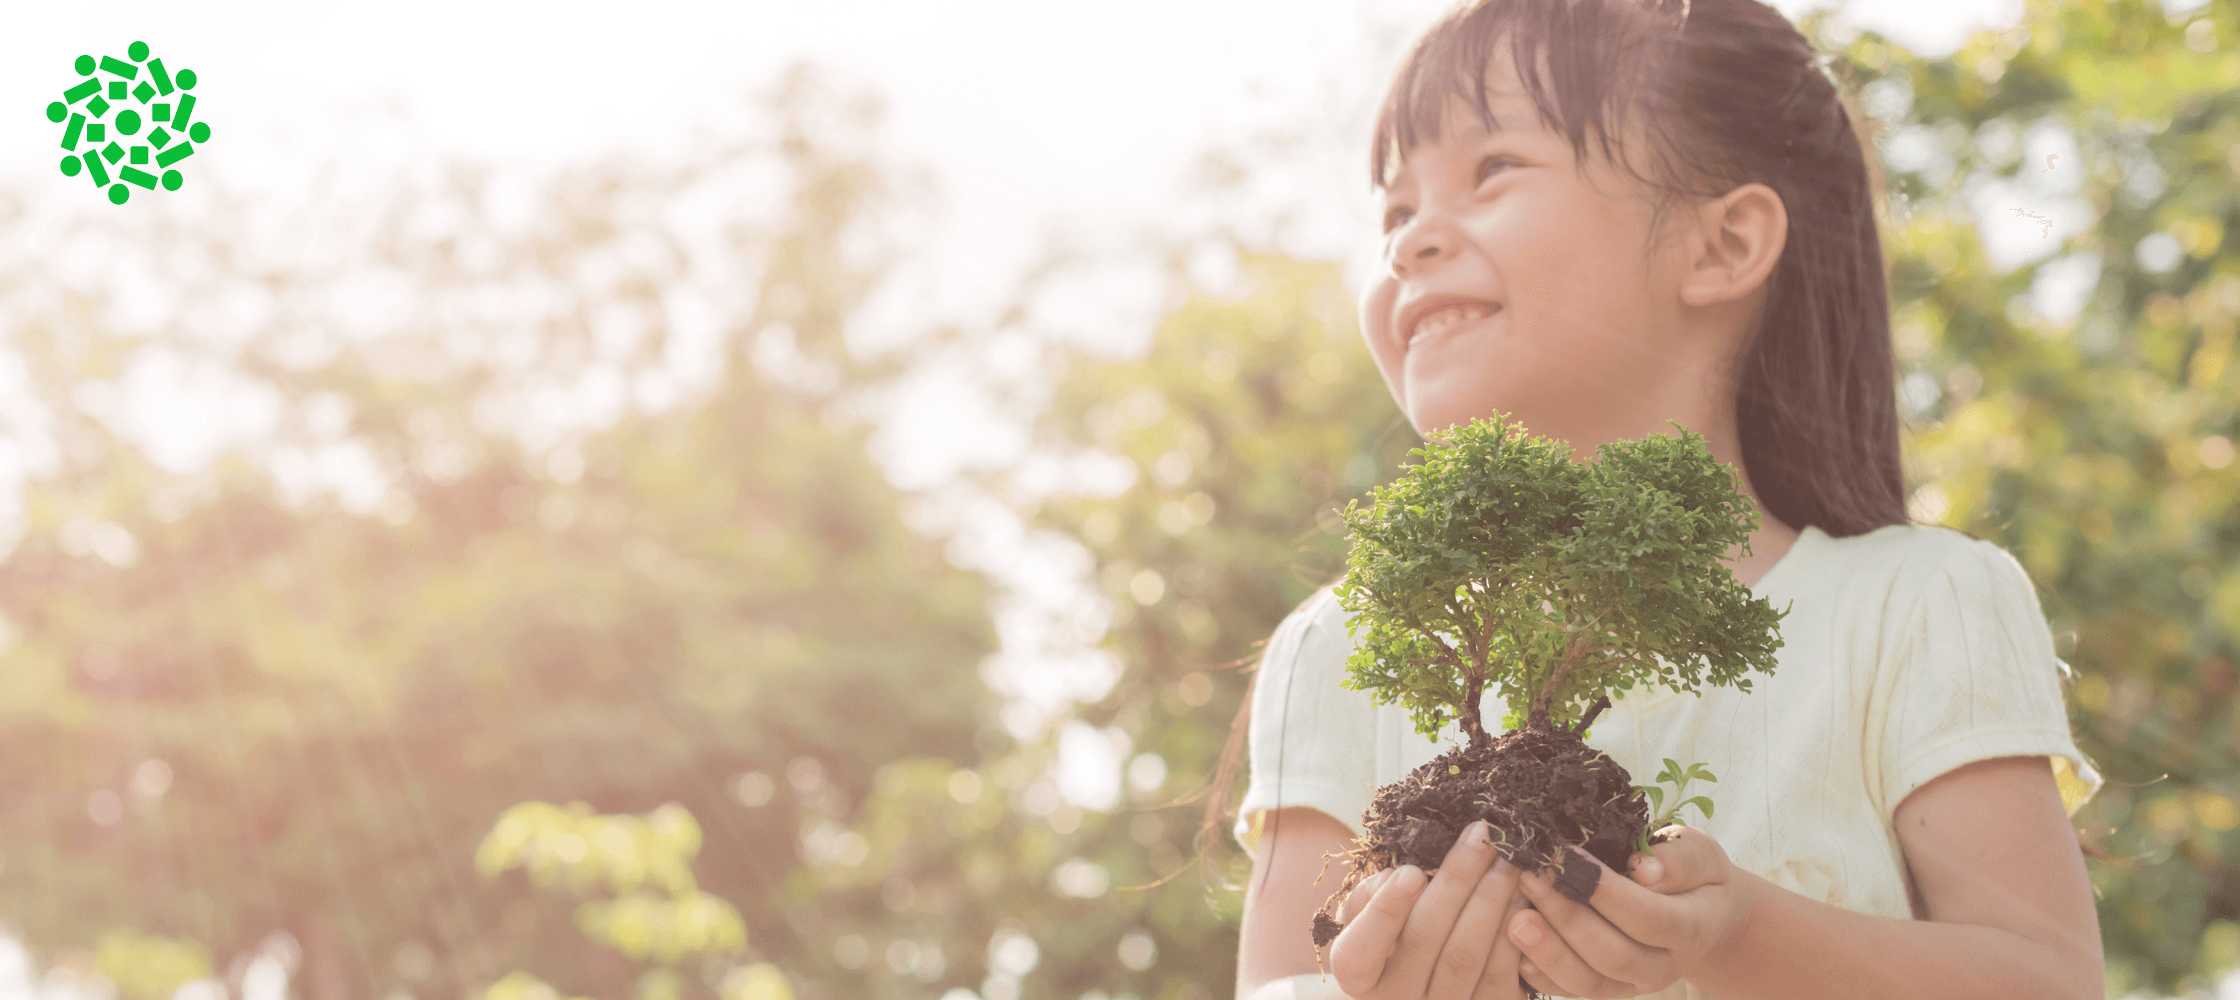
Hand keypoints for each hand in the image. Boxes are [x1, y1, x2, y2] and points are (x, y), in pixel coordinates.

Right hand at [1325, 819, 1537, 998]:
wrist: (1426, 982)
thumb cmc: (1391, 935)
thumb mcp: (1366, 917)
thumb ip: (1372, 897)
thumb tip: (1405, 877)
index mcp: (1358, 978)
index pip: (1360, 952)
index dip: (1386, 911)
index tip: (1413, 872)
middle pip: (1424, 939)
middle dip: (1457, 881)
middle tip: (1482, 837)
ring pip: (1465, 956)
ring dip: (1492, 900)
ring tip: (1507, 859)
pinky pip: (1499, 976)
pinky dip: (1512, 930)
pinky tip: (1522, 894)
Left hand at [1504, 825, 1757, 998]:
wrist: (1705, 916)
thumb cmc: (1696, 875)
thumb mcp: (1699, 855)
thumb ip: (1677, 861)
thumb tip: (1643, 870)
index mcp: (1691, 930)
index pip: (1647, 917)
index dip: (1604, 890)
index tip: (1565, 855)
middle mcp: (1663, 967)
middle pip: (1613, 955)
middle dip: (1566, 917)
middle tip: (1529, 877)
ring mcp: (1634, 985)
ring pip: (1589, 982)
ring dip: (1548, 951)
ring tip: (1514, 917)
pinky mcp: (1608, 989)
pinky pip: (1571, 991)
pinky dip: (1541, 973)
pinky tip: (1513, 946)